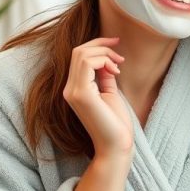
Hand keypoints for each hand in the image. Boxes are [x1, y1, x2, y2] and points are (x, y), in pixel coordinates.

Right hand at [62, 37, 133, 157]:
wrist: (116, 145)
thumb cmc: (115, 123)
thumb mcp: (110, 92)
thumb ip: (104, 76)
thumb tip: (106, 59)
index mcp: (74, 88)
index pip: (78, 56)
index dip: (97, 45)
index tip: (116, 45)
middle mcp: (69, 89)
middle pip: (78, 51)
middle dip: (101, 45)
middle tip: (120, 53)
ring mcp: (73, 91)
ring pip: (82, 54)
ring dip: (105, 53)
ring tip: (119, 64)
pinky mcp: (81, 94)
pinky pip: (88, 63)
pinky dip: (104, 61)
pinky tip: (116, 72)